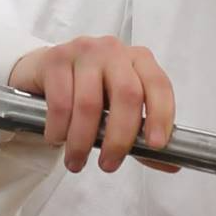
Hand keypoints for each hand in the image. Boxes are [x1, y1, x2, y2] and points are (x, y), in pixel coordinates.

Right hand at [8, 37, 176, 173]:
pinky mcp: (56, 59)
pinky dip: (59, 129)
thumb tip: (171, 165)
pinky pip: (60, 102)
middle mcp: (114, 51)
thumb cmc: (89, 91)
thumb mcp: (118, 110)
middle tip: (109, 164)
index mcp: (139, 60)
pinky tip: (57, 139)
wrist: (45, 71)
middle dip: (119, 138)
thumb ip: (142, 136)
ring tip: (76, 161)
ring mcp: (84, 51)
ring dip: (82, 141)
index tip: (155, 145)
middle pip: (127, 95)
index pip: (159, 85)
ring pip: (89, 103)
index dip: (161, 115)